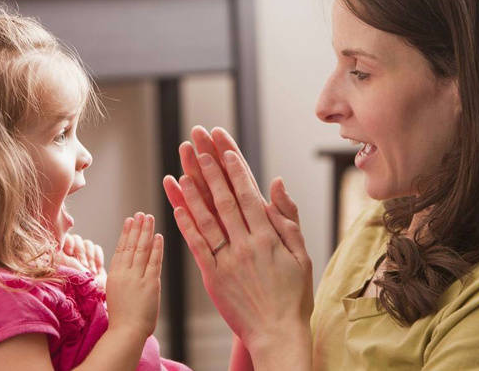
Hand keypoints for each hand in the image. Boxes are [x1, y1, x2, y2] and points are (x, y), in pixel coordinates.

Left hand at [58, 233, 106, 287]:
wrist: (94, 295)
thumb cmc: (76, 286)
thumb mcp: (64, 268)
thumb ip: (61, 255)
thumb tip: (56, 244)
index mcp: (60, 255)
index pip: (64, 238)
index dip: (68, 242)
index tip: (69, 252)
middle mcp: (71, 253)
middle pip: (77, 239)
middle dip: (81, 252)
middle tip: (83, 266)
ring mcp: (84, 255)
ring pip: (87, 243)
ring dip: (89, 256)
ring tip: (90, 270)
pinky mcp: (95, 258)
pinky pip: (97, 248)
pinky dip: (97, 257)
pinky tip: (96, 269)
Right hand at [106, 213, 163, 339]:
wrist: (126, 332)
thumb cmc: (122, 318)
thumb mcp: (115, 293)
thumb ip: (122, 279)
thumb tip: (127, 268)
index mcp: (114, 276)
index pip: (121, 249)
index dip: (126, 233)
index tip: (129, 220)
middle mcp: (124, 274)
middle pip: (131, 245)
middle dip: (137, 228)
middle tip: (141, 213)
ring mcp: (137, 278)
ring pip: (142, 250)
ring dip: (146, 232)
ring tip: (149, 218)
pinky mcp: (150, 284)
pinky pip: (154, 262)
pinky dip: (156, 248)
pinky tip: (158, 236)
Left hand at [163, 127, 312, 352]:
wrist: (278, 334)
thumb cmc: (294, 295)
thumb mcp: (302, 255)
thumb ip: (288, 218)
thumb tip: (276, 182)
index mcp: (269, 237)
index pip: (248, 194)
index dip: (234, 169)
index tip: (223, 148)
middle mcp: (246, 244)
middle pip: (224, 199)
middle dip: (209, 169)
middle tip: (197, 145)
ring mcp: (227, 261)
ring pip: (206, 219)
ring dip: (192, 192)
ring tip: (181, 168)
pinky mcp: (212, 277)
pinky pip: (196, 246)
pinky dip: (186, 224)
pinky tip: (176, 206)